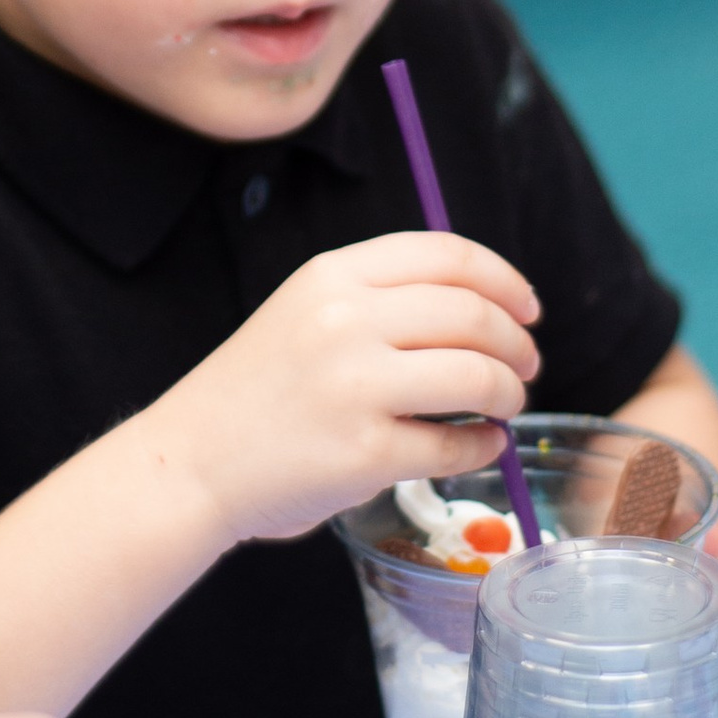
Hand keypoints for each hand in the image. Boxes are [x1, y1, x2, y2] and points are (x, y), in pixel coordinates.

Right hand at [146, 228, 537, 550]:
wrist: (190, 461)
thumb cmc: (257, 391)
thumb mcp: (306, 313)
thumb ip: (380, 300)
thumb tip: (486, 309)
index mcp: (333, 275)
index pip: (448, 255)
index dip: (504, 280)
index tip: (528, 308)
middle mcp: (345, 320)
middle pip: (473, 314)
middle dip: (516, 343)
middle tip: (526, 366)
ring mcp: (355, 386)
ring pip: (476, 376)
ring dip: (509, 393)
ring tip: (505, 406)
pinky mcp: (365, 452)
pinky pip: (455, 444)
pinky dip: (481, 447)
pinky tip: (477, 447)